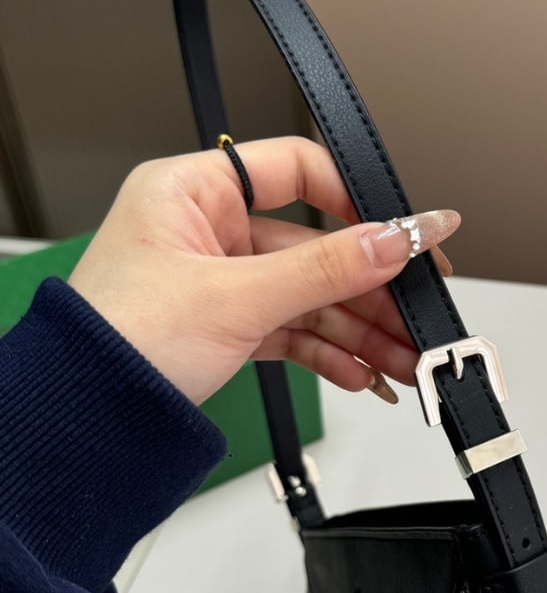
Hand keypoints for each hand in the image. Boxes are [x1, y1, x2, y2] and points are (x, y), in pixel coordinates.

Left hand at [68, 137, 459, 403]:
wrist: (82, 423)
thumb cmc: (116, 346)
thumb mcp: (235, 299)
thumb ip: (324, 268)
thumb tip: (395, 239)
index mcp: (194, 193)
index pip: (296, 169)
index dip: (356, 199)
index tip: (406, 230)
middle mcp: (210, 231)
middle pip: (316, 247)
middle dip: (371, 290)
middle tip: (417, 313)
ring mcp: (222, 281)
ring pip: (312, 296)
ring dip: (361, 332)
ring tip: (401, 361)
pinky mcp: (229, 325)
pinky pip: (295, 330)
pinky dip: (330, 353)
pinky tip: (362, 373)